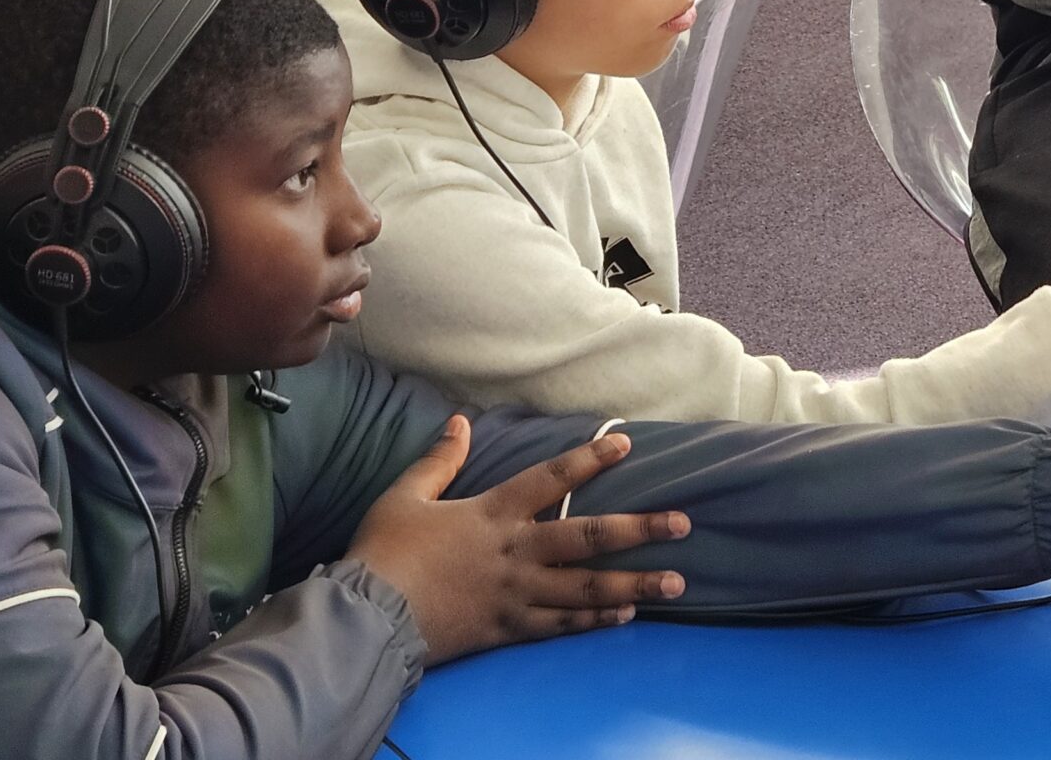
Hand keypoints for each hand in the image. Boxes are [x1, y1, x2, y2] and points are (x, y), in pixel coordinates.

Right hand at [348, 417, 691, 664]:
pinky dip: (595, 619)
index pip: (551, 477)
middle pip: (589, 536)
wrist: (366, 619)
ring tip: (676, 581)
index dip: (589, 458)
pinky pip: (562, 625)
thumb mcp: (404, 496)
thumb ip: (438, 460)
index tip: (626, 444)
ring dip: (635, 583)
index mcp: (493, 513)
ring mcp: (517, 593)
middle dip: (641, 530)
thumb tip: (458, 421)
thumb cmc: (383, 554)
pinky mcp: (509, 629)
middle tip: (684, 524)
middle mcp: (516, 551)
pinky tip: (624, 614)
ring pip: (588, 588)